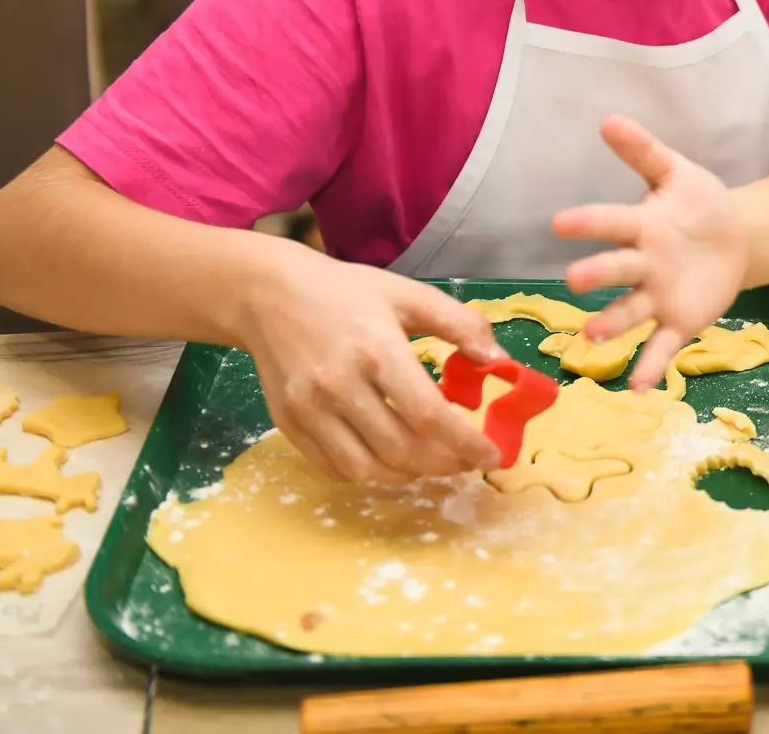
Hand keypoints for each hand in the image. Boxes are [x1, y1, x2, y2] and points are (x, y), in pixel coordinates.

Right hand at [235, 251, 506, 483]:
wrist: (267, 294)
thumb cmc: (346, 292)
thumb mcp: (409, 295)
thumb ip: (460, 324)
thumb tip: (500, 362)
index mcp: (377, 350)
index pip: (429, 414)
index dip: (466, 443)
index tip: (493, 454)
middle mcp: (340, 385)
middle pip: (401, 450)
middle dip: (445, 464)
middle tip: (468, 460)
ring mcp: (309, 410)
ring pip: (367, 469)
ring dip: (409, 475)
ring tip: (433, 461)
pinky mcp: (288, 424)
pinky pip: (334, 468)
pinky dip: (369, 474)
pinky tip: (391, 459)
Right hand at [553, 115, 749, 389]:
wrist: (736, 239)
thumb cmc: (698, 204)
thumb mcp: (678, 173)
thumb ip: (645, 152)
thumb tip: (608, 118)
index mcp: (639, 226)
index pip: (610, 223)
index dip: (587, 223)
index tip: (559, 222)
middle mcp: (641, 265)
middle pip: (616, 270)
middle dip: (596, 275)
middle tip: (574, 280)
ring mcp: (657, 297)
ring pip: (630, 313)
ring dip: (611, 325)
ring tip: (592, 338)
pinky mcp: (679, 322)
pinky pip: (662, 346)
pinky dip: (650, 367)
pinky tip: (640, 387)